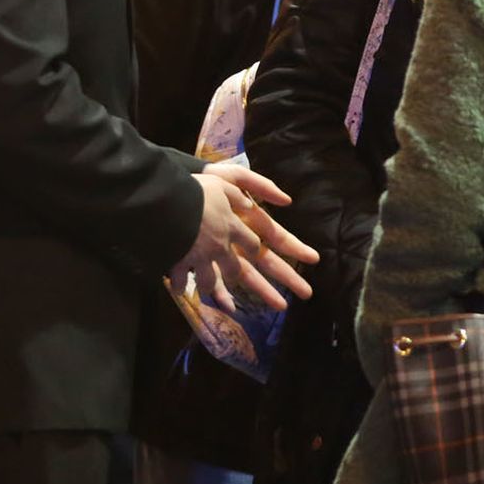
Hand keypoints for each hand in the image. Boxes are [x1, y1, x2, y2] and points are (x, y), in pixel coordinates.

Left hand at [171, 164, 318, 313]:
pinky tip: (231, 307)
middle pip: (267, 261)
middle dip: (287, 276)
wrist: (171, 190)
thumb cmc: (203, 182)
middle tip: (307, 292)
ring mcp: (221, 252)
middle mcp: (239, 240)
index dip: (294, 247)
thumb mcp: (232, 177)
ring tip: (281, 306)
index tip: (313, 258)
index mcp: (248, 221)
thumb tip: (287, 200)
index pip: (276, 237)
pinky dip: (222, 294)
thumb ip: (258, 184)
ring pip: (246, 275)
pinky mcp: (201, 261)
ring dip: (263, 290)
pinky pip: (214, 280)